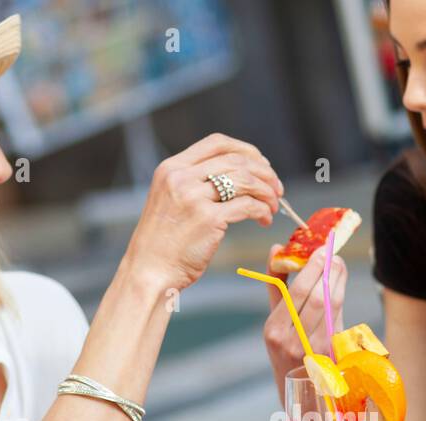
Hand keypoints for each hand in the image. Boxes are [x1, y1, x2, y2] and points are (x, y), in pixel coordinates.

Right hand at [125, 134, 282, 292]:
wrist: (148, 271)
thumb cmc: (163, 243)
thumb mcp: (170, 200)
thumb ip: (195, 183)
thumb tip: (237, 175)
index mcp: (171, 168)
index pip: (217, 143)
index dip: (246, 150)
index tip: (262, 165)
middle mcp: (181, 177)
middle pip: (236, 160)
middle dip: (264, 173)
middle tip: (277, 188)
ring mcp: (193, 197)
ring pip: (246, 180)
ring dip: (267, 192)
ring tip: (273, 206)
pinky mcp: (208, 219)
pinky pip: (247, 206)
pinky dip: (262, 211)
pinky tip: (264, 219)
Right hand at [263, 245, 347, 395]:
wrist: (298, 387)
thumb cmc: (285, 345)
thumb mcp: (275, 318)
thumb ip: (276, 284)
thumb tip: (276, 248)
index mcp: (274, 330)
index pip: (297, 292)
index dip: (312, 268)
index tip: (321, 250)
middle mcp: (291, 341)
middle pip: (317, 297)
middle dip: (328, 271)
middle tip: (334, 255)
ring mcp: (313, 349)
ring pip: (331, 307)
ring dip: (339, 282)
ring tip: (338, 266)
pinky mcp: (330, 354)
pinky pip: (338, 318)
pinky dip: (339, 298)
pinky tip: (338, 286)